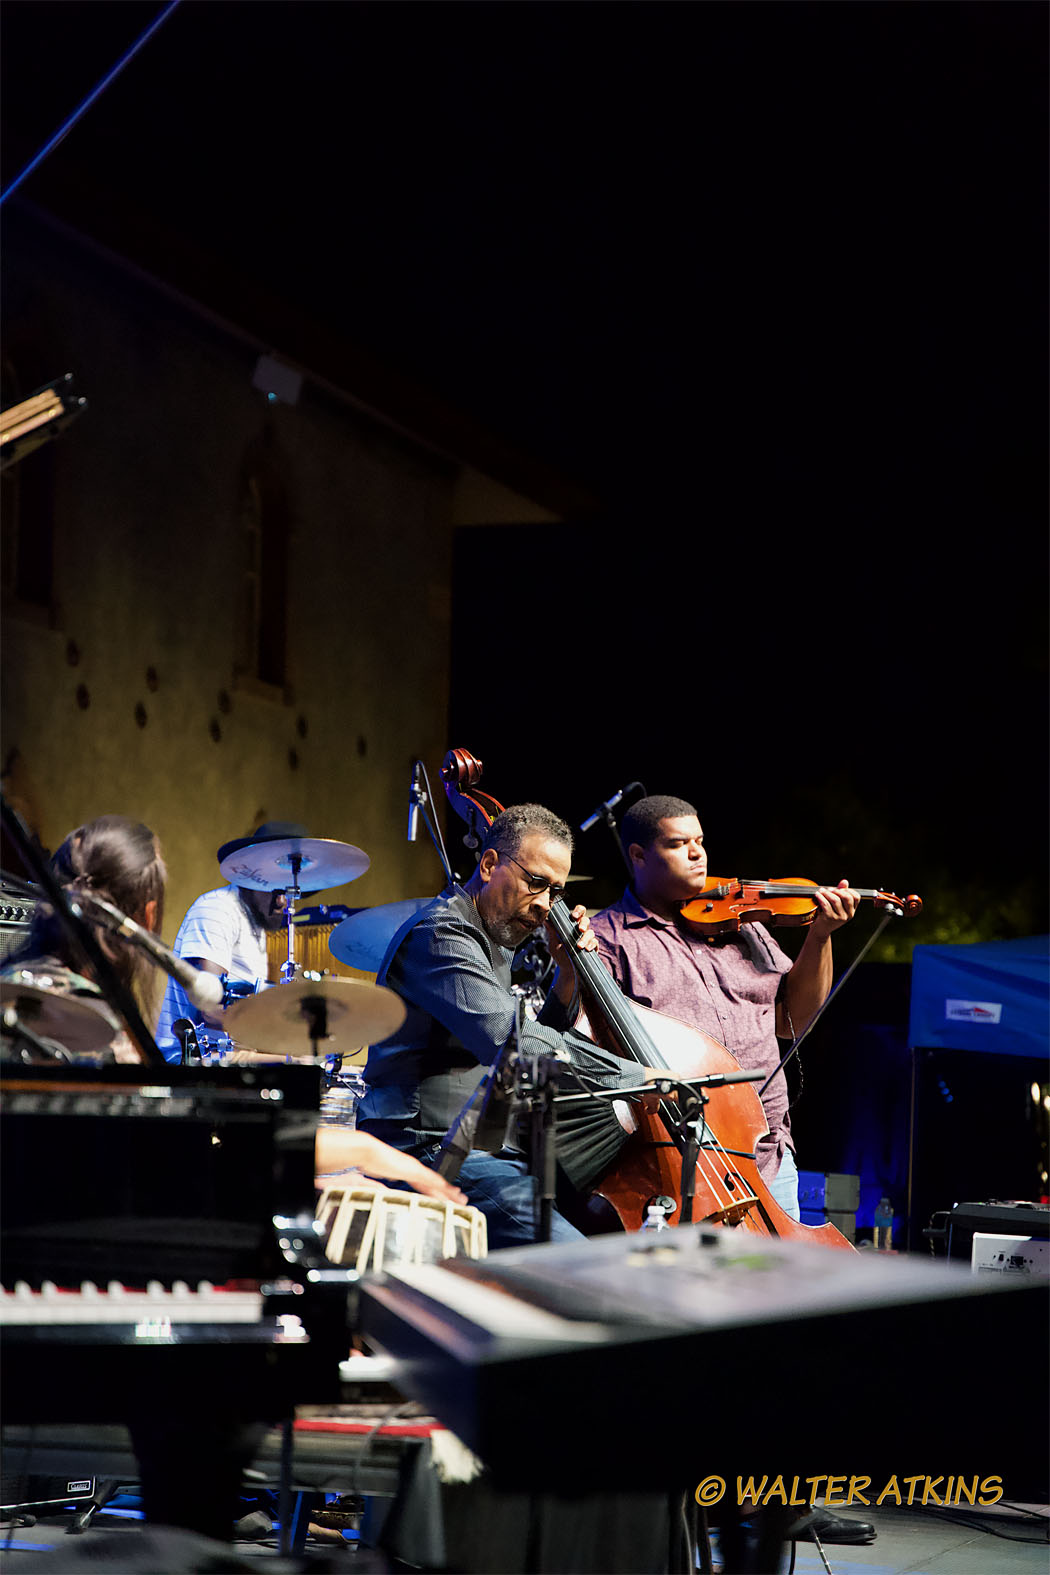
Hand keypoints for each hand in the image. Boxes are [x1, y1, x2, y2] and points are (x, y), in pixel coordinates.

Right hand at [315, 1129, 467, 1205]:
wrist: (365, 1151)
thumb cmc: (369, 1160)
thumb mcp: (379, 1174)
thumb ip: (385, 1179)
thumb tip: (384, 1188)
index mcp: (406, 1168)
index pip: (426, 1180)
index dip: (438, 1188)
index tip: (448, 1194)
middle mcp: (413, 1167)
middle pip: (435, 1182)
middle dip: (449, 1192)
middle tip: (462, 1199)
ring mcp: (413, 1168)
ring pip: (436, 1182)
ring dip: (448, 1192)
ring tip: (460, 1199)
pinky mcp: (411, 1171)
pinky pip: (429, 1181)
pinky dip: (439, 1188)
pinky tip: (448, 1194)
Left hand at [544, 903, 597, 968]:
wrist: (567, 971)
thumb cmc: (560, 955)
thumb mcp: (554, 943)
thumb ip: (552, 932)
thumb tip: (545, 920)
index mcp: (571, 926)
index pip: (577, 913)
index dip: (578, 911)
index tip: (573, 916)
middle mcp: (580, 931)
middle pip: (586, 920)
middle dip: (583, 923)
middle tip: (580, 929)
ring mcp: (587, 938)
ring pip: (590, 932)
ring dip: (585, 938)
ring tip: (579, 946)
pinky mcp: (593, 947)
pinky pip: (595, 942)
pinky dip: (591, 945)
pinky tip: (586, 949)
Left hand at [809, 879, 859, 936]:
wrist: (820, 930)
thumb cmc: (827, 914)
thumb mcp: (836, 904)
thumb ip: (841, 892)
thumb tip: (845, 881)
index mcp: (852, 911)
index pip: (856, 897)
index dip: (848, 890)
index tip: (839, 889)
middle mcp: (848, 915)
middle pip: (846, 897)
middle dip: (837, 890)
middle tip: (828, 889)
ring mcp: (840, 917)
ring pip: (835, 900)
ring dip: (826, 893)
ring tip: (821, 891)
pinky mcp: (830, 918)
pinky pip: (826, 904)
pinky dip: (821, 897)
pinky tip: (817, 895)